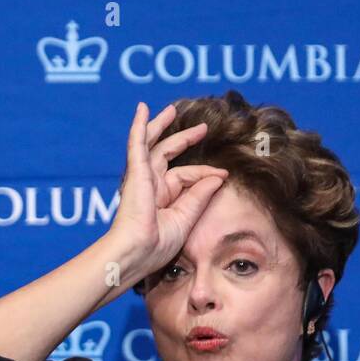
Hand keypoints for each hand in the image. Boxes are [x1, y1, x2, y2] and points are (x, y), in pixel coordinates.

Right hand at [105, 101, 228, 297]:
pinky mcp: (136, 172)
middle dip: (184, 140)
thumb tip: (218, 177)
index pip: (186, 176)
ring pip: (152, 144)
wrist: (137, 251)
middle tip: (202, 129)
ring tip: (170, 111)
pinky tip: (143, 109)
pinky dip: (139, 125)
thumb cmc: (157, 245)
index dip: (205, 173)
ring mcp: (142, 177)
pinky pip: (136, 143)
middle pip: (167, 154)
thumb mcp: (187, 218)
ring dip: (161, 125)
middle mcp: (151, 184)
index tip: (224, 175)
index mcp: (162, 197)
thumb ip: (200, 196)